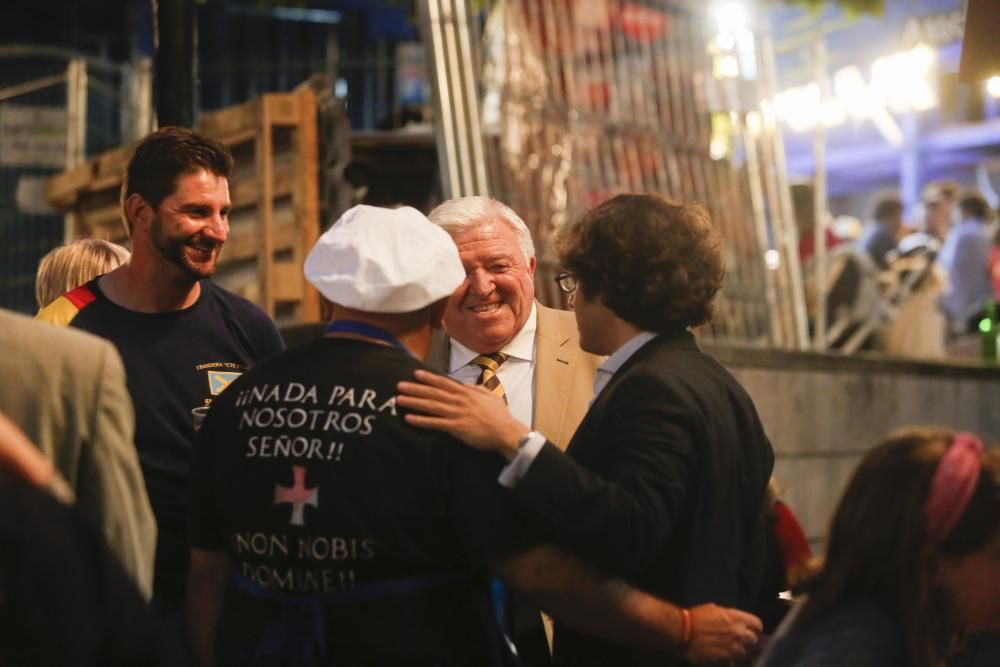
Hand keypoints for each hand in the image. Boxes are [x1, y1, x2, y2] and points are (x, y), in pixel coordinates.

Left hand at [397, 370, 529, 459]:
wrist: (505, 431)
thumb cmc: (500, 416)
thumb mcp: (490, 396)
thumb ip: (476, 389)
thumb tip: (466, 385)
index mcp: (466, 392)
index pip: (443, 382)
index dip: (428, 378)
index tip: (415, 373)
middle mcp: (458, 400)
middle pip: (432, 392)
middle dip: (415, 388)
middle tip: (399, 385)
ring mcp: (456, 413)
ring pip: (430, 405)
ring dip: (413, 402)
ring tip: (399, 399)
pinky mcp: (455, 427)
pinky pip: (434, 423)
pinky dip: (421, 421)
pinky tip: (409, 419)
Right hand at [683, 604, 761, 664]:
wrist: (682, 631)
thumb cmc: (695, 617)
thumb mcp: (714, 609)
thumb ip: (729, 616)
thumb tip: (734, 621)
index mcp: (736, 618)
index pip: (757, 624)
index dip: (753, 628)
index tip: (748, 630)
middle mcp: (738, 633)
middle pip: (754, 640)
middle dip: (746, 641)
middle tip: (736, 641)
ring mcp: (733, 648)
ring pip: (745, 654)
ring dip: (737, 652)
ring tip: (726, 650)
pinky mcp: (726, 660)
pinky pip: (733, 662)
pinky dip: (728, 661)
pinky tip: (720, 657)